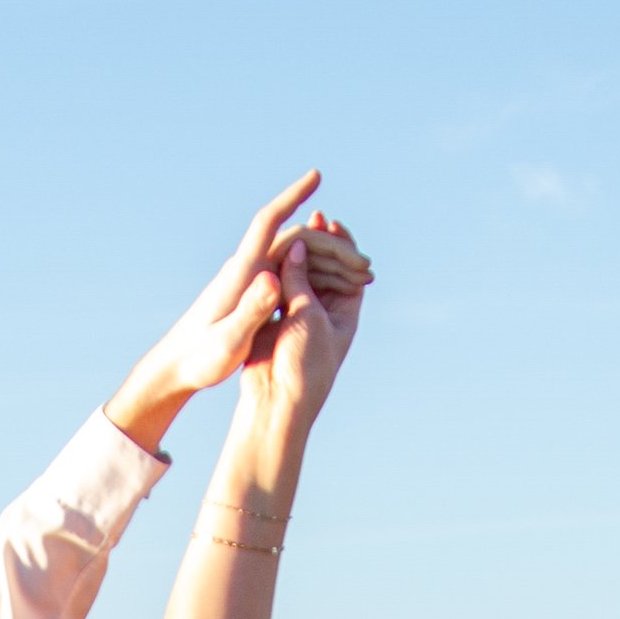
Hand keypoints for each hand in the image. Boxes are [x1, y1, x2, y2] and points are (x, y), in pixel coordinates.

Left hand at [106, 176, 373, 453]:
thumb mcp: (229, 338)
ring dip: (328, 262)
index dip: (292, 196)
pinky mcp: (250, 294)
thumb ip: (251, 310)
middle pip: (293, 241)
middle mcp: (246, 269)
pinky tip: (334, 286)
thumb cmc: (200, 358)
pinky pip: (289, 273)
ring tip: (360, 277)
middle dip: (332, 245)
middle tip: (366, 263)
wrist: (177, 367)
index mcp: (242, 272)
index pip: (269, 221)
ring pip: (294, 257)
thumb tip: (273, 278)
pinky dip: (314, 274)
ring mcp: (249, 281)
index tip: (316, 176)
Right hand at [232, 223, 366, 452]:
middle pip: (325, 268)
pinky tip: (270, 250)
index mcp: (345, 313)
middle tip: (314, 218)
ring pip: (301, 275)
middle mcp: (323, 311)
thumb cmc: (304, 364)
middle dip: (320, 243)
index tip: (332, 223)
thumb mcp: (308, 315)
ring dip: (298, 253)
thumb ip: (300, 278)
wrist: (276, 400)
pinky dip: (277, 268)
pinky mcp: (274, 318)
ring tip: (292, 229)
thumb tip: (296, 244)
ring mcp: (298, 313)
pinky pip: (278, 286)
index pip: (348, 269)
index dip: (342, 245)